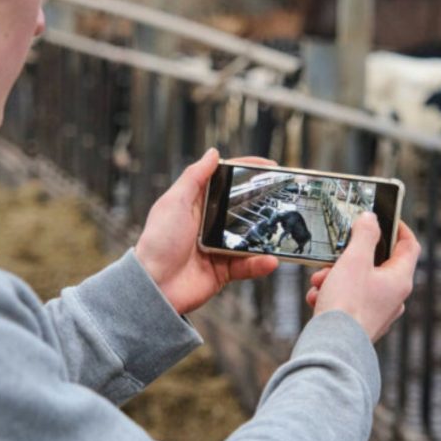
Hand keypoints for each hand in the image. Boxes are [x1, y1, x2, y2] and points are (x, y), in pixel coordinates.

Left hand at [134, 148, 278, 313]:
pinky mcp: (225, 270)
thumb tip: (213, 153)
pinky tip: (270, 260)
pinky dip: (260, 263)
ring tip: (282, 232)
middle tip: (286, 198)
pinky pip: (248, 265)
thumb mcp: (174, 202)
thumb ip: (194, 177)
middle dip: (265, 204)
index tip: (270, 167)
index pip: (226, 182)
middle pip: (244, 209)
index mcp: (197, 204)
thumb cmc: (158, 242)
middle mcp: (210, 224)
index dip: (247, 172)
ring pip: (251, 238)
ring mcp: (219, 247)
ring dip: (267, 237)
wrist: (154, 287)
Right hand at [306, 215, 419, 341]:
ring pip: (359, 282)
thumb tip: (371, 219)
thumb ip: (365, 234)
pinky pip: (349, 300)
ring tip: (320, 280)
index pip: (409, 245)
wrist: (332, 349)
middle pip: (378, 263)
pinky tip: (318, 297)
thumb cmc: (347, 306)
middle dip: (352, 256)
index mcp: (400, 280)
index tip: (384, 218)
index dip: (399, 227)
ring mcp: (379, 312)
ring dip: (337, 275)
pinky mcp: (362, 323)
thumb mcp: (355, 259)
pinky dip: (333, 294)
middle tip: (336, 255)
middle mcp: (394, 297)